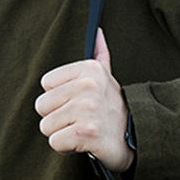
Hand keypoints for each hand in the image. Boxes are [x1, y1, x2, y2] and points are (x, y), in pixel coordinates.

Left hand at [35, 27, 133, 172]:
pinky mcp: (86, 133)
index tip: (78, 104)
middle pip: (42, 106)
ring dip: (62, 134)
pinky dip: (66, 148)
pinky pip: (55, 142)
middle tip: (79, 120)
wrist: (137, 139)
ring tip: (82, 131)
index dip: (59, 98)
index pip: (46, 84)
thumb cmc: (115, 110)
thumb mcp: (108, 78)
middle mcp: (88, 86)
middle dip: (57, 118)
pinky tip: (83, 143)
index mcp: (89, 69)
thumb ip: (100, 55)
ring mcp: (87, 110)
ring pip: (46, 126)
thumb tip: (97, 32)